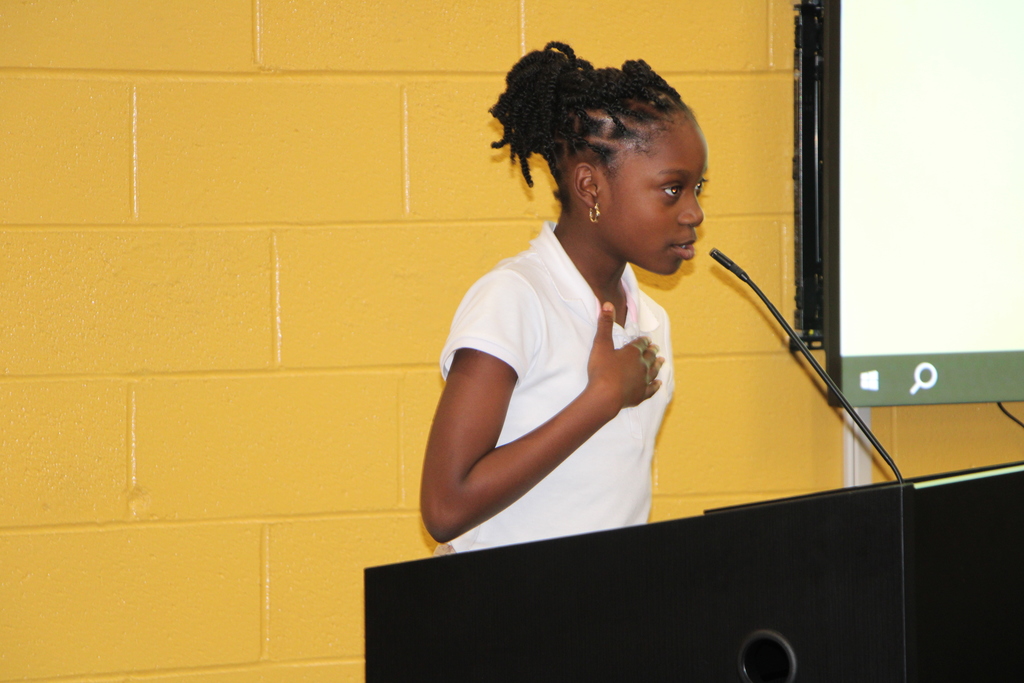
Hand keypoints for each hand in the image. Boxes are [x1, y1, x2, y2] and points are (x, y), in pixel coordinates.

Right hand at [586, 302, 664, 418]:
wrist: (605, 395)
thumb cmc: (602, 369)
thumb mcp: (601, 344)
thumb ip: (605, 324)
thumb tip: (607, 304)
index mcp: (632, 353)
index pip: (641, 344)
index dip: (644, 341)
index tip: (647, 339)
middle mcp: (642, 365)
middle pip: (649, 356)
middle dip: (652, 351)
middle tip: (656, 348)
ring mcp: (643, 381)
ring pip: (653, 371)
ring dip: (657, 365)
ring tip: (662, 361)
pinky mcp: (641, 395)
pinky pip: (651, 389)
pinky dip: (655, 385)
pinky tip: (658, 383)